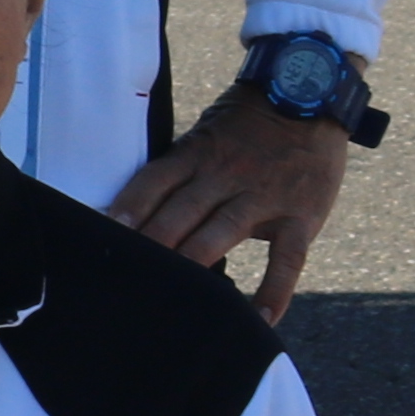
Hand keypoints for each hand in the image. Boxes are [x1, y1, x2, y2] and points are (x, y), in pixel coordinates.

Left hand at [113, 102, 351, 319]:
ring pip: (221, 232)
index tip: (103, 236)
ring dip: (192, 264)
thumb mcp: (207, 134)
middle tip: (127, 277)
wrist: (311, 94)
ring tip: (171, 298)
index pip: (154, 183)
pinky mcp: (301, 216)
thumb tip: (138, 212)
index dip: (128, 210)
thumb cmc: (248, 124)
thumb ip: (180, 171)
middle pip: (180, 213)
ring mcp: (264, 196)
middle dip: (152, 245)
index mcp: (197, 154)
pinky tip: (260, 321)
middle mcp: (226, 175)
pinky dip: (274, 291)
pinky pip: (286, 259)